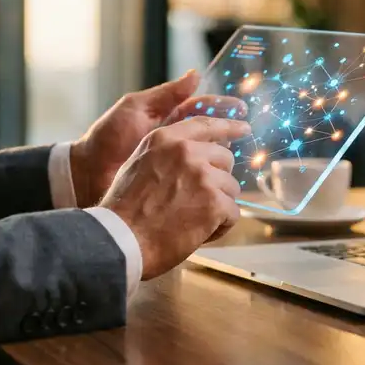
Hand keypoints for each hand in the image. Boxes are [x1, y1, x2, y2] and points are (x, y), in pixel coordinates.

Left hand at [69, 70, 245, 206]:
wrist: (86, 174)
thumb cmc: (107, 138)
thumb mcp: (135, 108)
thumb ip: (166, 94)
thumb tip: (196, 75)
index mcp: (168, 119)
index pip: (203, 111)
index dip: (223, 110)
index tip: (242, 110)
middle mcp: (175, 140)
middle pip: (210, 135)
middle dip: (229, 133)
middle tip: (247, 134)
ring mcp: (174, 163)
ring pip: (207, 158)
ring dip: (223, 157)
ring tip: (240, 156)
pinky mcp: (171, 184)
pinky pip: (195, 180)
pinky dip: (211, 180)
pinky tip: (223, 181)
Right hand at [100, 116, 251, 279]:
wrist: (120, 239)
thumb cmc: (124, 210)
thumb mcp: (139, 165)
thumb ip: (167, 154)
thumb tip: (195, 154)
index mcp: (166, 139)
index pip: (206, 125)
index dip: (229, 127)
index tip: (244, 129)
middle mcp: (187, 151)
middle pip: (225, 159)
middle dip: (217, 180)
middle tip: (197, 202)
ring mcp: (203, 175)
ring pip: (231, 188)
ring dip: (218, 206)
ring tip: (192, 221)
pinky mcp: (214, 202)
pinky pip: (233, 213)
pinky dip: (220, 227)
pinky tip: (199, 234)